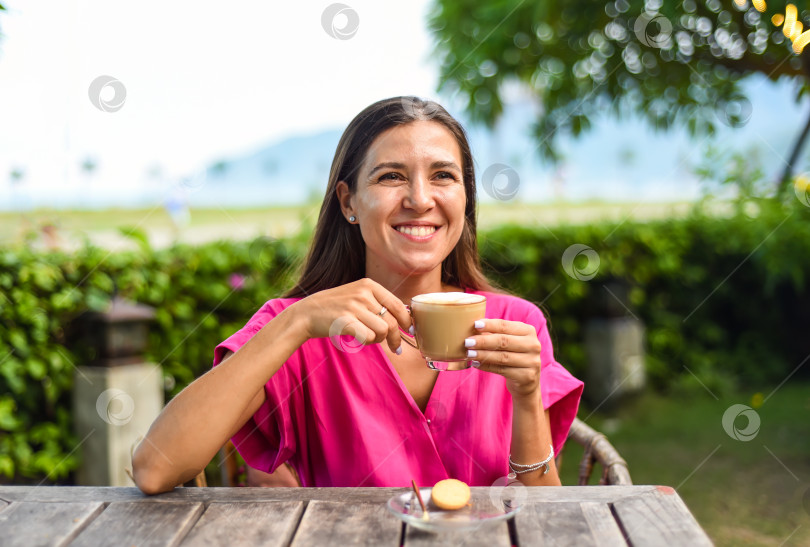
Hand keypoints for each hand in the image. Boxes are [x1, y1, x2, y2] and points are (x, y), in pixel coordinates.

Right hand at [290, 278, 410, 353]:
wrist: (307, 313)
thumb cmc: (335, 308)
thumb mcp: (357, 296)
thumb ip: (378, 303)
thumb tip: (405, 318)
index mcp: (369, 285)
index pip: (397, 304)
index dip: (407, 320)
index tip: (410, 330)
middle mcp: (363, 293)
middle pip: (392, 321)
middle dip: (396, 338)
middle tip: (396, 348)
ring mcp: (354, 306)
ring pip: (382, 330)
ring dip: (378, 340)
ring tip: (369, 339)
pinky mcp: (345, 321)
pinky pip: (369, 337)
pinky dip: (367, 342)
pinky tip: (360, 340)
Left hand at [464, 319, 540, 397]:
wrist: (527, 382)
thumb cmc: (513, 356)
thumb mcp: (508, 342)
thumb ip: (494, 334)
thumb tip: (473, 327)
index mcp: (528, 331)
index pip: (506, 326)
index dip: (490, 325)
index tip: (475, 325)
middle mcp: (533, 345)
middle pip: (504, 341)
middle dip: (484, 341)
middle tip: (467, 342)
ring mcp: (532, 361)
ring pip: (503, 357)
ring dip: (483, 354)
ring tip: (469, 353)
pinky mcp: (527, 376)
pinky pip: (502, 370)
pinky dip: (487, 366)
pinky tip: (476, 364)